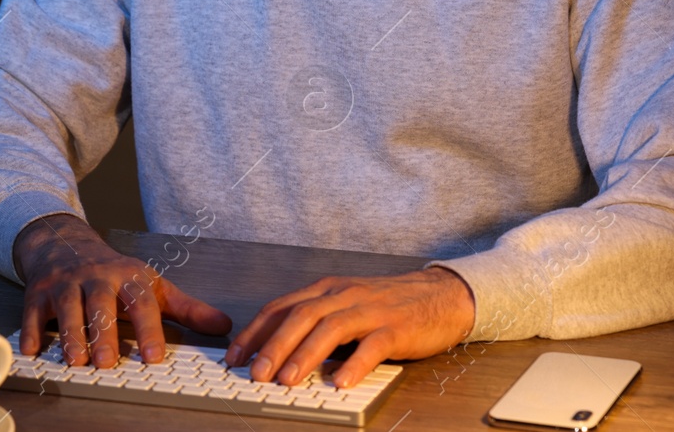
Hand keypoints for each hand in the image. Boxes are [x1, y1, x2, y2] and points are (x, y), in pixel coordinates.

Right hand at [13, 213, 232, 368]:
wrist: (66, 243)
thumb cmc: (114, 273)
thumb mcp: (152, 286)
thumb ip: (186, 309)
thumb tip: (223, 326)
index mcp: (128, 278)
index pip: (141, 303)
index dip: (148, 330)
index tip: (154, 357)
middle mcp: (96, 278)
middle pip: (100, 304)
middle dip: (103, 332)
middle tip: (106, 362)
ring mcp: (66, 283)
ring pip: (67, 307)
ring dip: (70, 334)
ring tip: (76, 360)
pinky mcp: (39, 291)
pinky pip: (32, 311)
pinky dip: (30, 330)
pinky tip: (32, 350)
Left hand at [224, 269, 475, 387]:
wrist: (440, 296)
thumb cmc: (387, 305)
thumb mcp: (344, 306)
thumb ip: (315, 324)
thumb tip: (278, 352)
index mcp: (326, 290)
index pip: (281, 307)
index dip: (255, 332)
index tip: (234, 356)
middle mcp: (343, 295)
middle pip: (300, 316)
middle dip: (273, 345)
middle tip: (254, 373)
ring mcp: (370, 310)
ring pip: (330, 328)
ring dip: (304, 355)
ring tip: (287, 380)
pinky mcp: (395, 328)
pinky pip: (372, 346)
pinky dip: (354, 364)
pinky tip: (340, 382)